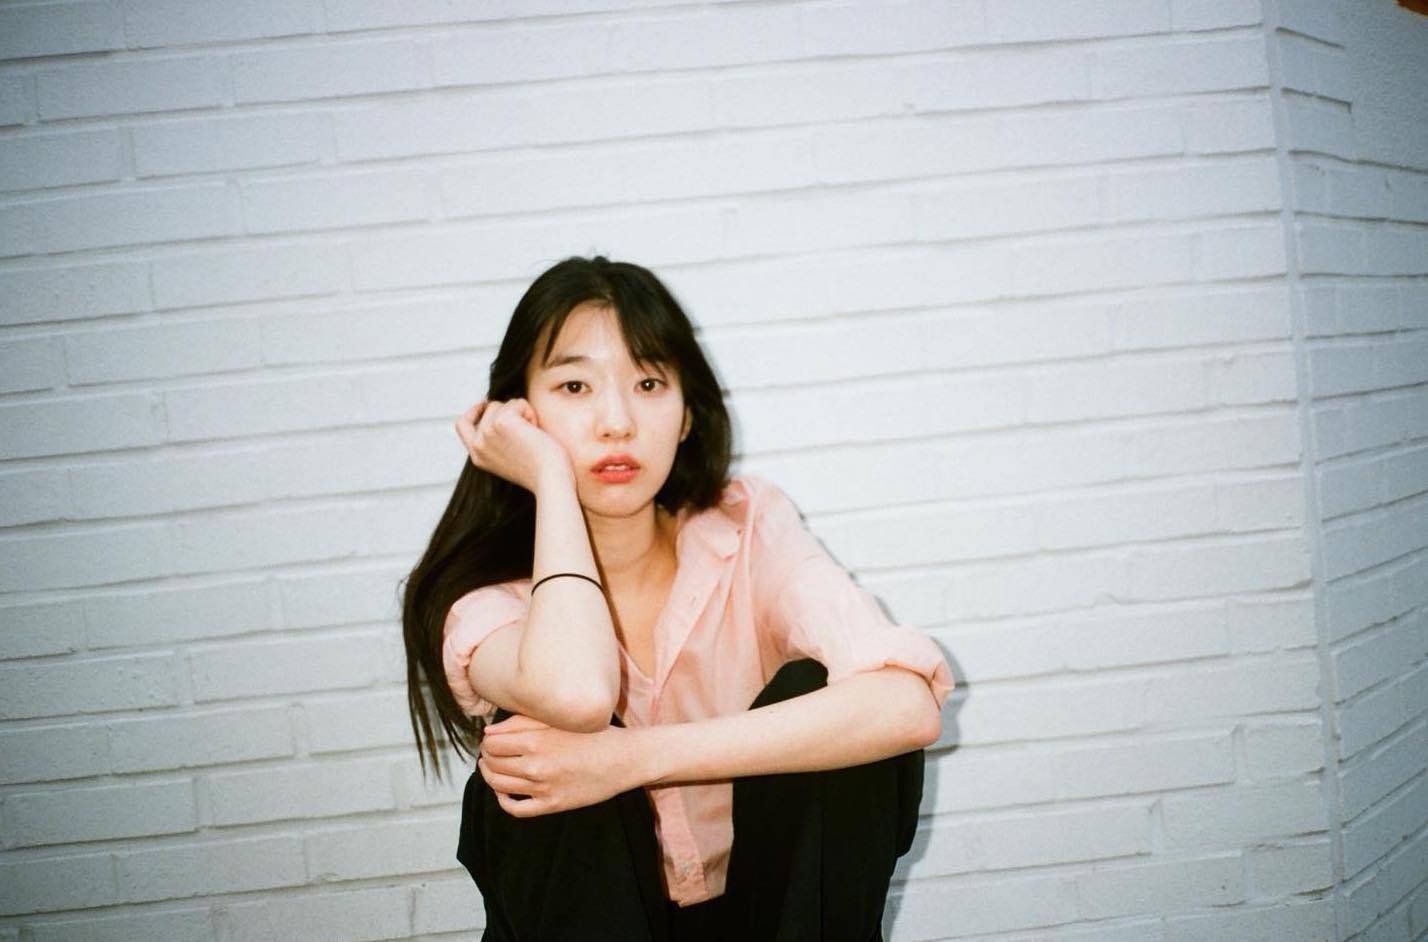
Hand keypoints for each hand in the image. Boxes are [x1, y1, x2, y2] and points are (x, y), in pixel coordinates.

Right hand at [455, 398, 572, 492]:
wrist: (550, 481)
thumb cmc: (540, 472)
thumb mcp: (510, 459)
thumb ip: (498, 441)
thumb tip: (497, 411)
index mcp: (478, 457)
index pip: (462, 425)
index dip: (474, 411)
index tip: (486, 405)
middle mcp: (478, 445)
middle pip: (490, 409)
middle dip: (512, 413)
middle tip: (528, 433)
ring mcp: (487, 432)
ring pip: (504, 404)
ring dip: (523, 414)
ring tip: (532, 435)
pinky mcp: (502, 421)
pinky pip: (517, 403)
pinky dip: (530, 412)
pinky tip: (536, 431)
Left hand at [477, 714, 643, 817]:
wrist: (624, 759)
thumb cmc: (593, 734)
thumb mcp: (558, 720)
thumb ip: (521, 722)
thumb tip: (489, 733)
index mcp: (535, 741)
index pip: (492, 745)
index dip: (487, 742)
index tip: (491, 740)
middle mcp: (536, 766)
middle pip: (493, 765)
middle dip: (487, 758)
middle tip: (491, 753)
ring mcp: (543, 788)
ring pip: (499, 786)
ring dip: (490, 776)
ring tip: (493, 769)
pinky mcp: (552, 805)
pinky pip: (516, 810)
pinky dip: (503, 802)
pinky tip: (504, 792)